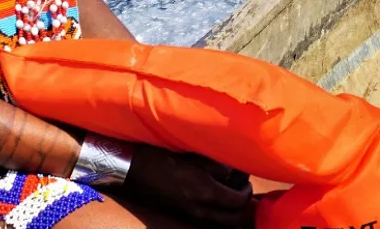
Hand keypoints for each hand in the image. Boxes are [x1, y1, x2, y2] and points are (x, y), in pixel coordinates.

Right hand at [120, 145, 252, 228]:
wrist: (133, 171)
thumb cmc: (162, 158)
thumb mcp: (194, 157)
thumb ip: (217, 167)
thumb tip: (235, 173)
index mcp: (205, 192)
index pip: (238, 202)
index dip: (246, 193)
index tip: (245, 182)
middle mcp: (200, 210)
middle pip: (234, 220)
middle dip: (243, 208)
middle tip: (242, 192)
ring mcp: (191, 216)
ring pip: (222, 225)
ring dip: (232, 215)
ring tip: (231, 198)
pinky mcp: (183, 217)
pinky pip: (209, 223)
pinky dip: (219, 218)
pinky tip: (216, 203)